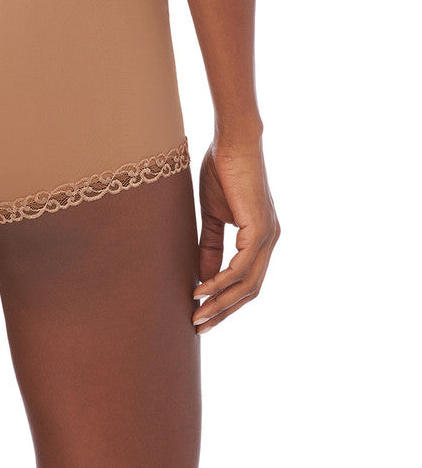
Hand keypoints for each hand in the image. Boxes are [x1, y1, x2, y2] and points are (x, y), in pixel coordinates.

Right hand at [192, 137, 279, 332]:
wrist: (233, 140)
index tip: (203, 314)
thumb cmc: (222, 170)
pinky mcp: (260, 228)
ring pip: (247, 283)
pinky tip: (201, 289)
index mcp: (261, 238)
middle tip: (199, 326)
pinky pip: (241, 266)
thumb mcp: (212, 215)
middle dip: (224, 311)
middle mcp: (270, 241)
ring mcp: (268, 236)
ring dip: (221, 302)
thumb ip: (210, 245)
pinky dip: (221, 281)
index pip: (247, 281)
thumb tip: (204, 276)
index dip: (226, 301)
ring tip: (197, 315)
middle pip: (250, 290)